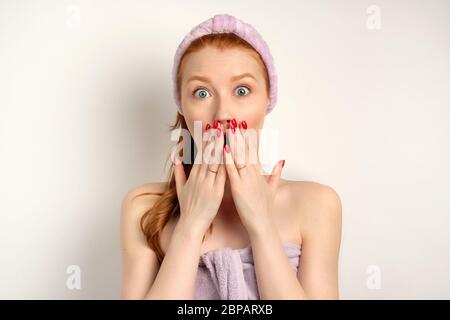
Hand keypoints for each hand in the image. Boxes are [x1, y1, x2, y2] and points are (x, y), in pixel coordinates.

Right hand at [172, 125, 225, 234]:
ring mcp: (208, 183)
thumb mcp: (180, 189)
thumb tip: (176, 158)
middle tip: (219, 125)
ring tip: (225, 134)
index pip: (200, 154)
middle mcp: (200, 177)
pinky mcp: (216, 191)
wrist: (191, 224)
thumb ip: (179, 172)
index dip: (205, 141)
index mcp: (194, 175)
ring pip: (215, 161)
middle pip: (208, 154)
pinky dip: (226, 164)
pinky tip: (231, 155)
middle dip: (213, 139)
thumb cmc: (188, 208)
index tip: (209, 129)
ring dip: (220, 147)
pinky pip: (222, 175)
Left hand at [223, 118, 284, 234]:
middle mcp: (253, 173)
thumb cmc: (265, 208)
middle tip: (235, 120)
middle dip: (240, 135)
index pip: (254, 151)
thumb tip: (281, 161)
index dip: (249, 138)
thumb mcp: (272, 188)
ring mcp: (246, 179)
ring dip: (233, 142)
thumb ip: (276, 173)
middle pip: (246, 150)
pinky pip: (232, 171)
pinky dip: (228, 159)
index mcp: (259, 173)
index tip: (245, 125)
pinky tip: (223, 148)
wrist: (263, 224)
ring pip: (239, 157)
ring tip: (228, 128)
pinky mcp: (239, 188)